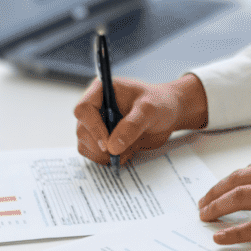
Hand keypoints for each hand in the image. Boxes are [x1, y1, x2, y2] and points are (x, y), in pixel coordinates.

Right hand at [75, 73, 208, 164]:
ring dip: (103, 155)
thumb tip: (112, 147)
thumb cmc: (159, 103)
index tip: (107, 145)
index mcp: (102, 91)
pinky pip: (94, 154)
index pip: (84, 109)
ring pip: (85, 145)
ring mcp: (97, 125)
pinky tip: (126, 153)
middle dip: (99, 146)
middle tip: (120, 152)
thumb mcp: (149, 110)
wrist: (168, 114)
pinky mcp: (102, 139)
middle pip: (82, 130)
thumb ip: (132, 126)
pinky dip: (107, 159)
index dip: (93, 128)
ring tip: (128, 150)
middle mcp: (95, 107)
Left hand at [198, 152, 250, 244]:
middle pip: (237, 180)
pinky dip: (233, 232)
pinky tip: (220, 237)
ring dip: (217, 207)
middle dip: (215, 191)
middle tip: (203, 203)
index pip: (250, 169)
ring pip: (239, 199)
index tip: (221, 188)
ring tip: (204, 216)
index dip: (231, 180)